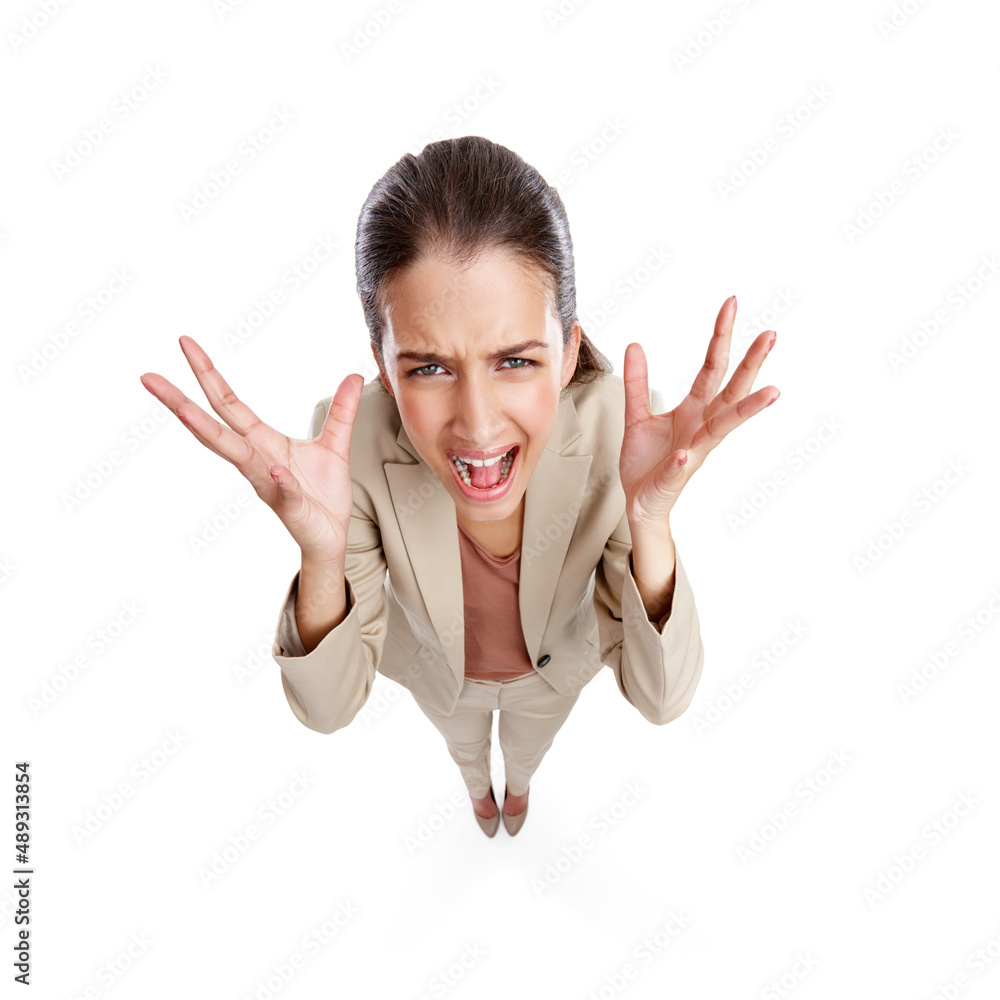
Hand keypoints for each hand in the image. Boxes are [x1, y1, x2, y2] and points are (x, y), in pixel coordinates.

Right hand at [140, 336, 363, 562]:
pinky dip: (280, 481)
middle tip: (148, 377)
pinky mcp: (291, 507)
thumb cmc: (322, 493)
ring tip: (184, 412)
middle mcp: (255, 461)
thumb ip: (341, 411)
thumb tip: (354, 376)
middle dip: (180, 402)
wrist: (332, 534)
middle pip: (213, 427)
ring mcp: (268, 484)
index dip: (207, 373)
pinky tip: (276, 469)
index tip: (185, 343)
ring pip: (235, 457)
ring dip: (209, 434)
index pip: (227, 403)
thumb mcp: (335, 444)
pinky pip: (284, 491)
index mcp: (261, 441)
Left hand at [619, 295, 778, 529]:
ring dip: (747, 409)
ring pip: (724, 427)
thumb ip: (638, 383)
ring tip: (771, 392)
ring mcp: (694, 451)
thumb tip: (635, 345)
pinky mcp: (676, 475)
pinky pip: (680, 466)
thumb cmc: (647, 461)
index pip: (712, 367)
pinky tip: (684, 453)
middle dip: (751, 363)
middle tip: (771, 334)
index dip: (720, 336)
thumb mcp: (637, 415)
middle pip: (731, 389)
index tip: (731, 304)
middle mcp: (702, 427)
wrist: (640, 501)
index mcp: (694, 410)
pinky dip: (682, 459)